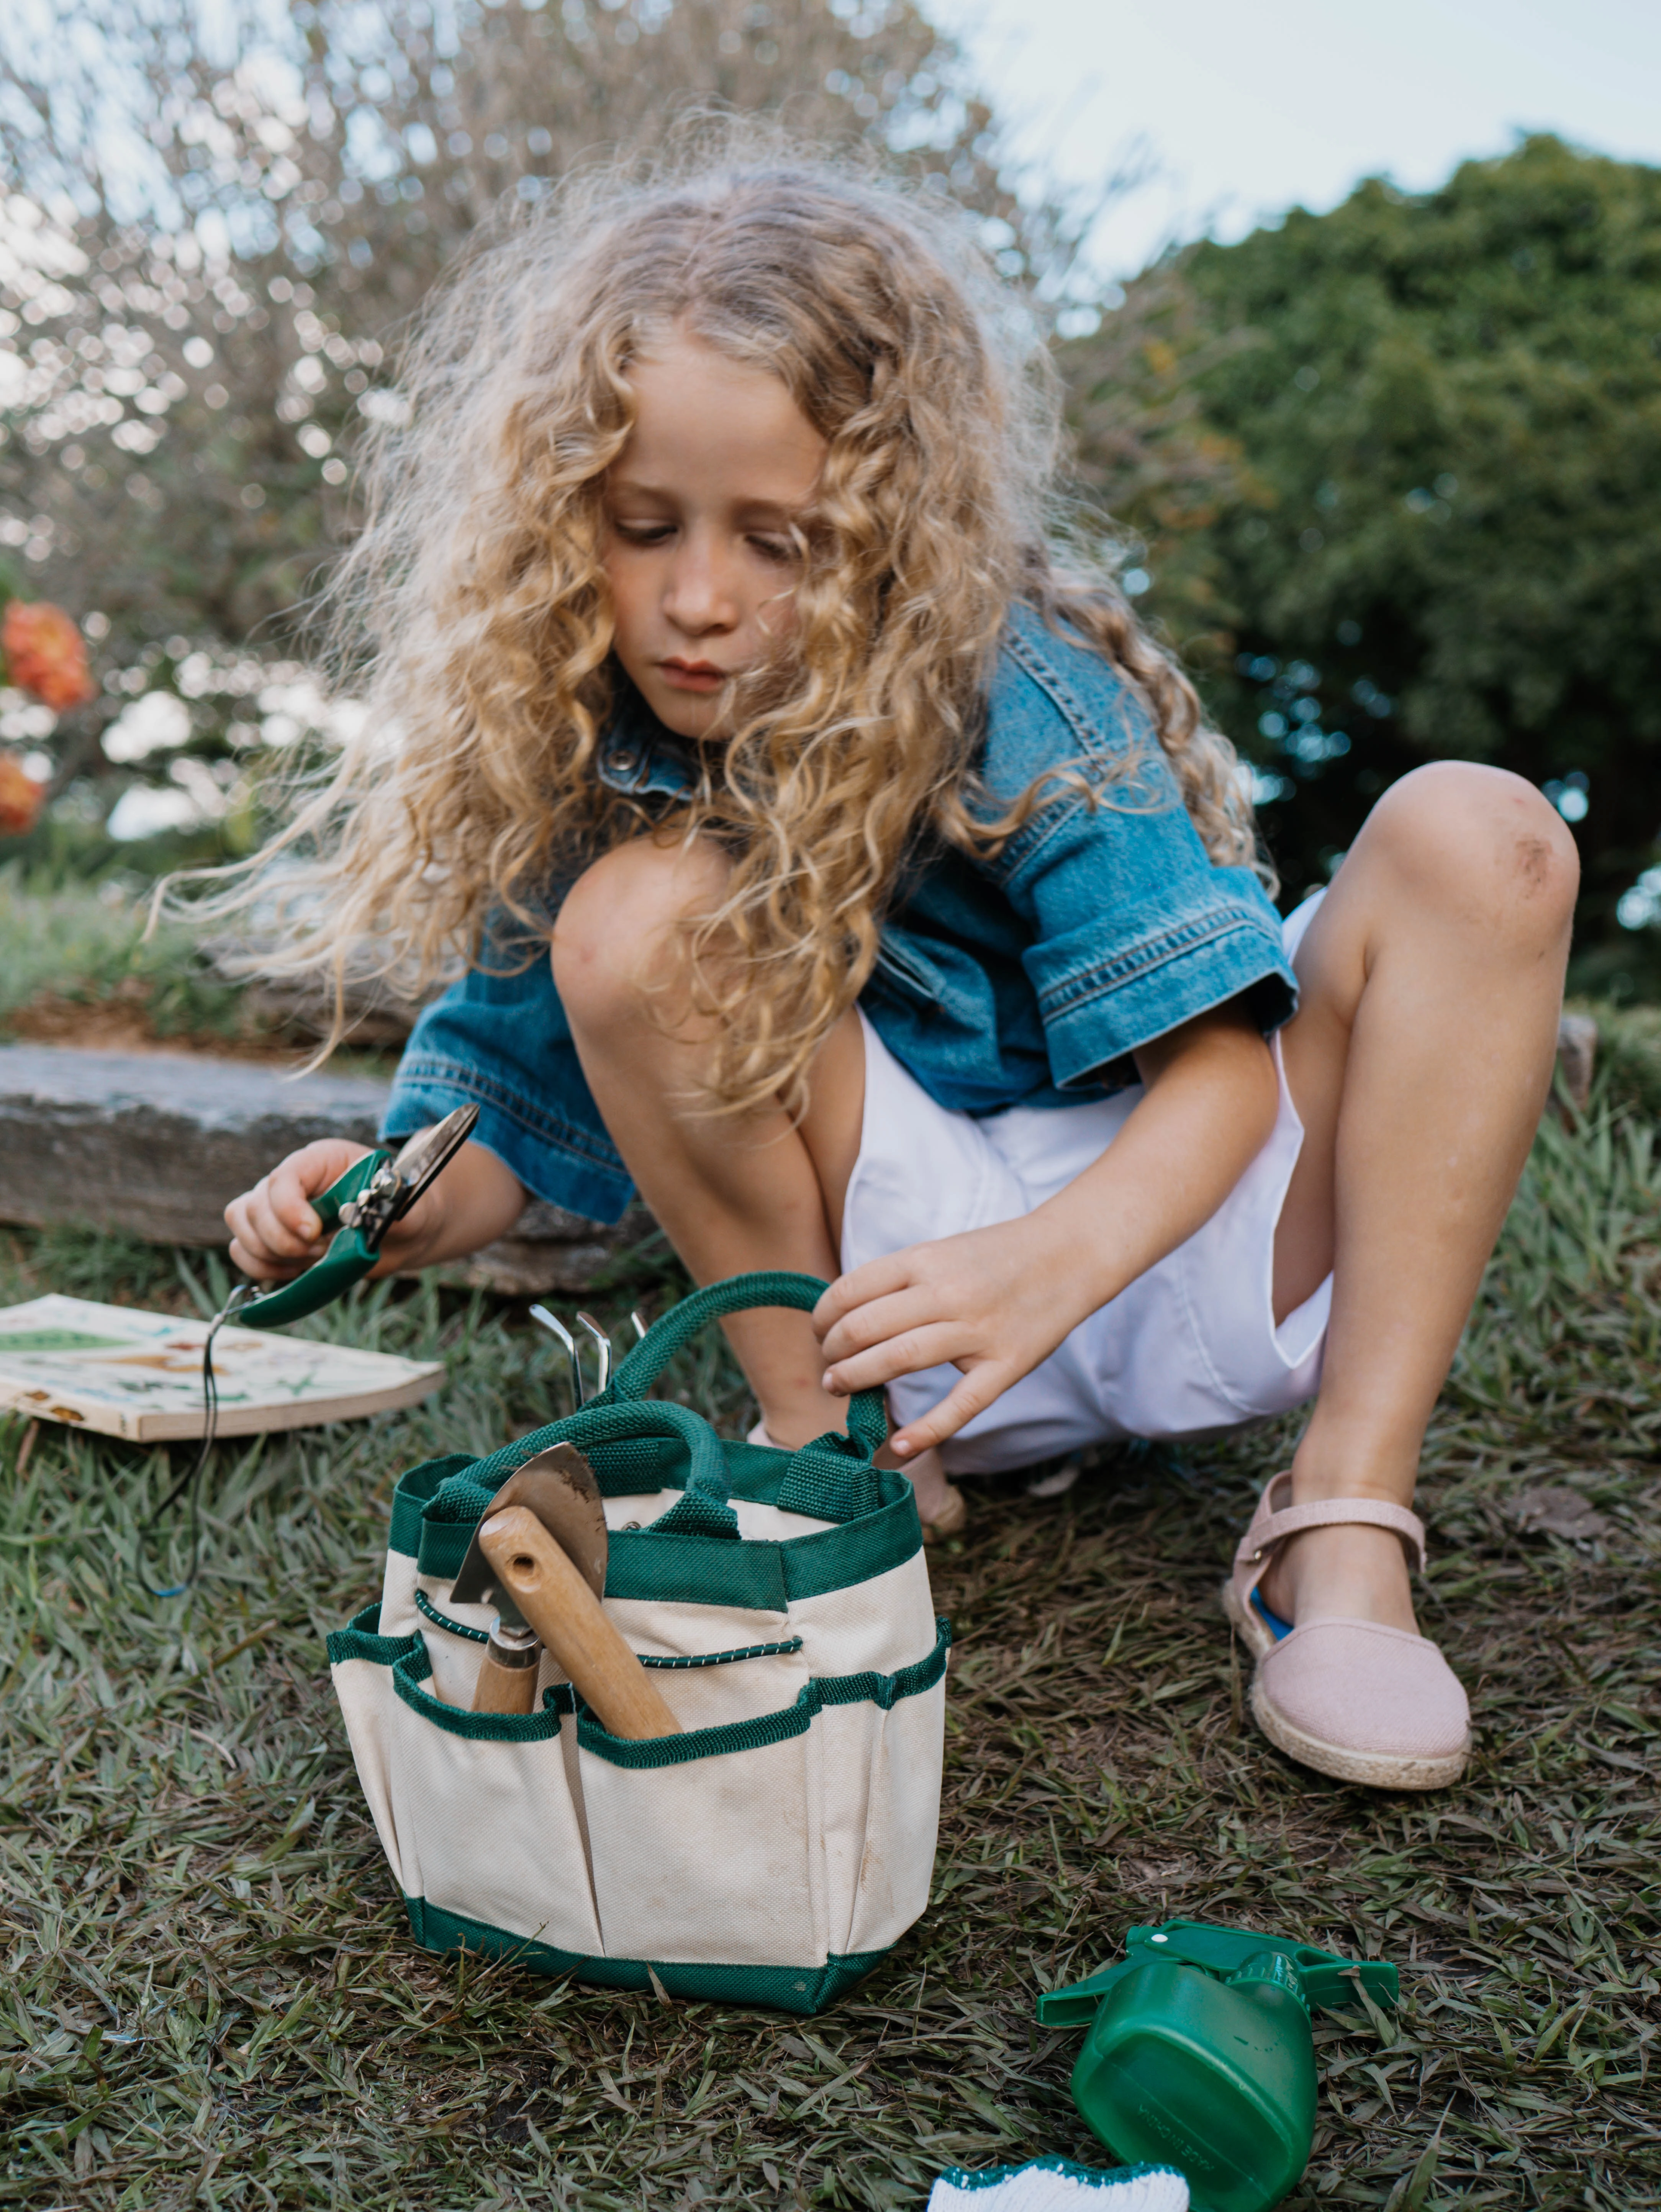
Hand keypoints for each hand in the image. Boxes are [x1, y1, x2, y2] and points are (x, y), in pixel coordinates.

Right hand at [225, 1139, 436, 1282]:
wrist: (401, 1233)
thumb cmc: (403, 1211)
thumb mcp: (404, 1206)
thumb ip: (386, 1211)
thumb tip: (366, 1222)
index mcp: (322, 1160)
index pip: (283, 1177)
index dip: (289, 1209)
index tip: (314, 1234)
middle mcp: (292, 1180)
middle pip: (255, 1206)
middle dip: (282, 1239)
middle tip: (320, 1250)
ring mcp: (277, 1208)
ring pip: (241, 1226)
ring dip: (270, 1253)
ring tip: (312, 1258)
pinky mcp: (272, 1236)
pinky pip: (242, 1250)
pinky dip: (262, 1267)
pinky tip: (295, 1271)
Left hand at [812, 1214, 1094, 1456]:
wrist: (1071, 1253)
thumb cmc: (997, 1255)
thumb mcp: (941, 1252)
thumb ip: (899, 1281)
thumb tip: (846, 1318)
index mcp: (926, 1259)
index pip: (851, 1291)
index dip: (824, 1317)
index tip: (821, 1333)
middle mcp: (948, 1292)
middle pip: (865, 1327)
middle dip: (834, 1352)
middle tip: (829, 1368)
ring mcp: (979, 1330)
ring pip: (900, 1358)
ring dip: (857, 1377)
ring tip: (840, 1386)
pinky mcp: (1007, 1364)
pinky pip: (961, 1404)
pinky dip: (928, 1429)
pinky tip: (900, 1446)